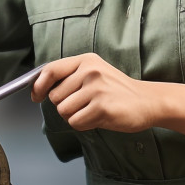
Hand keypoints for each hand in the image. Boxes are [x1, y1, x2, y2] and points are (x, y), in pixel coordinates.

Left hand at [31, 53, 154, 132]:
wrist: (147, 101)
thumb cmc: (118, 90)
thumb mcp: (95, 72)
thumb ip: (71, 76)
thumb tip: (41, 87)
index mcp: (86, 60)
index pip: (50, 70)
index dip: (39, 86)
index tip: (36, 96)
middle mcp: (89, 71)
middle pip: (55, 97)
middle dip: (65, 105)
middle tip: (84, 105)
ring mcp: (96, 88)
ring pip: (63, 111)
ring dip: (75, 116)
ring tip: (93, 111)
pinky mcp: (101, 107)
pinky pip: (76, 122)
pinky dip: (84, 125)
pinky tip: (98, 118)